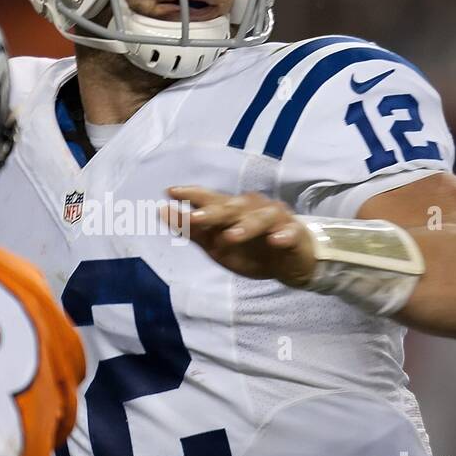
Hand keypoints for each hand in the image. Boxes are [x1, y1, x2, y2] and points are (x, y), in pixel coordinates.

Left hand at [166, 185, 316, 285]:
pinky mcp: (294, 234)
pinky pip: (290, 232)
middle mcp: (252, 209)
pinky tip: (275, 240)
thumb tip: (162, 210)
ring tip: (230, 236)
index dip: (192, 194)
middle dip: (214, 212)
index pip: (211, 199)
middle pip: (232, 207)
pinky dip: (283, 235)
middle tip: (195, 218)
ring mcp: (274, 220)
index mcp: (231, 211)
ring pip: (261, 218)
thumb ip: (190, 229)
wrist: (289, 263)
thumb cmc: (249, 249)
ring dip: (246, 226)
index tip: (171, 191)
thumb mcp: (215, 244)